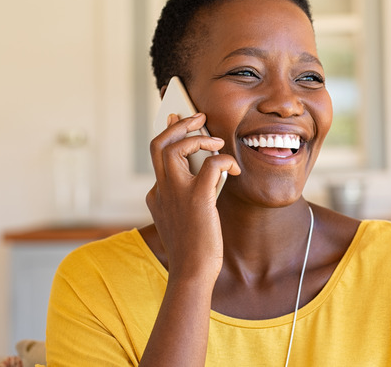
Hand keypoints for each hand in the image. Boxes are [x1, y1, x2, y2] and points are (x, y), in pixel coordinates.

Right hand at [146, 113, 239, 283]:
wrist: (192, 273)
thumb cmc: (194, 249)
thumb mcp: (183, 218)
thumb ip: (187, 194)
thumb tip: (207, 169)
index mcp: (156, 195)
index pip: (157, 155)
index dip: (168, 135)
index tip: (175, 120)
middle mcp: (161, 190)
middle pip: (159, 143)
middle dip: (178, 124)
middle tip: (197, 117)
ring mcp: (176, 193)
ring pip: (174, 147)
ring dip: (197, 137)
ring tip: (216, 141)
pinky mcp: (197, 198)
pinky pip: (210, 164)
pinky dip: (224, 160)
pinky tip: (234, 169)